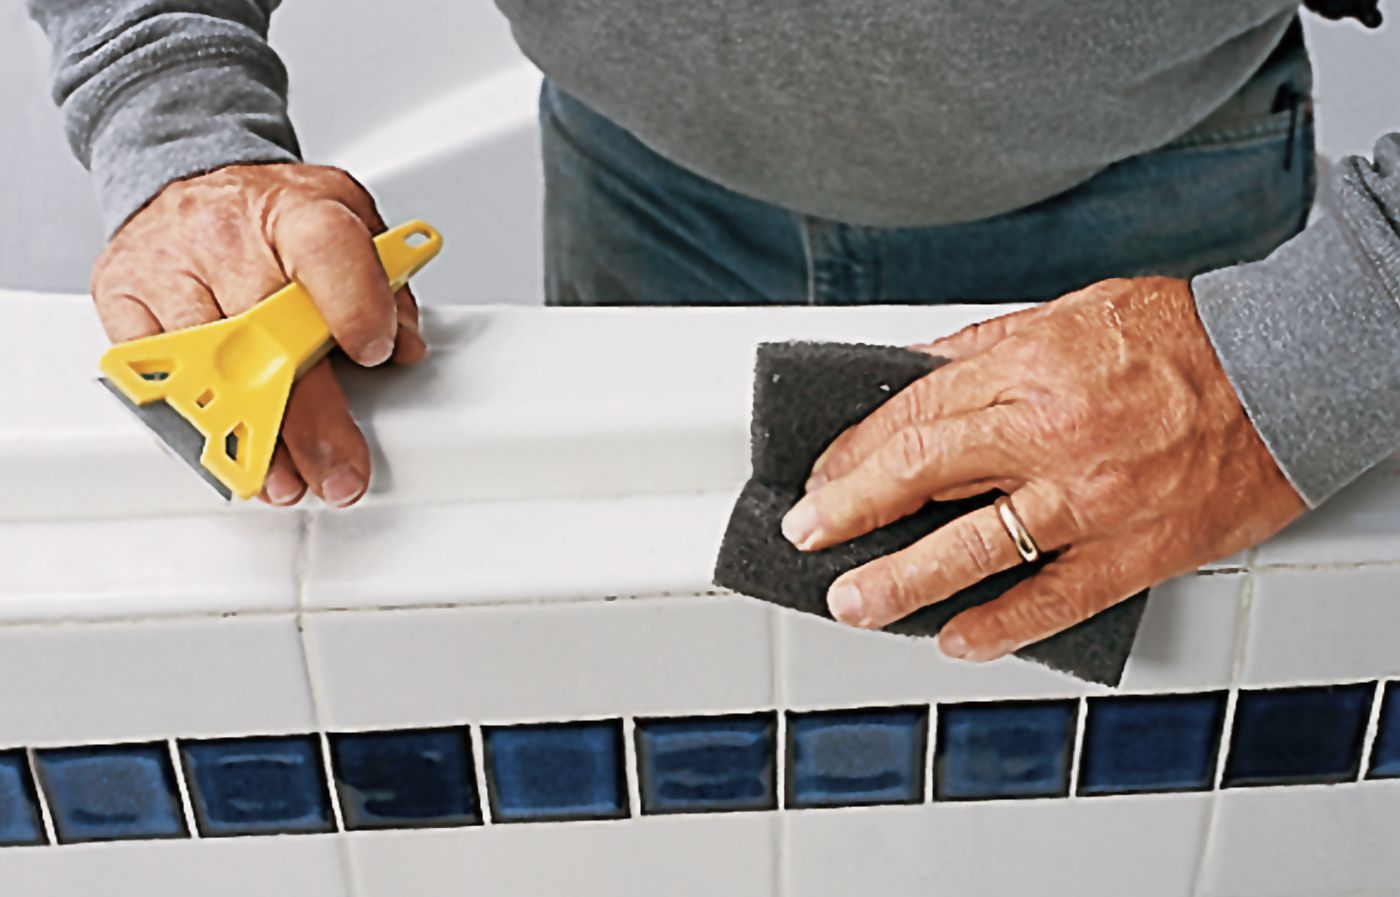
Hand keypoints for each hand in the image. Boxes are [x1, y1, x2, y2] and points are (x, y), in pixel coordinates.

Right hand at [91, 163, 426, 506]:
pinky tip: (222, 451)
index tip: (375, 354)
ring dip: (248, 437)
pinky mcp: (122, 296)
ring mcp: (168, 264)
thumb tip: (404, 344)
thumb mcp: (348, 219)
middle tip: (338, 469)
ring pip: (207, 366)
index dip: (355, 307)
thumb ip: (386, 281)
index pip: (327, 252)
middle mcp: (226, 233)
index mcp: (295, 209)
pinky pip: (152, 374)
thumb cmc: (273, 213)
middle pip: (268, 333)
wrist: (188, 175)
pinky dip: (189, 425)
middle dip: (310, 419)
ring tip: (283, 477)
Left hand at [781, 277, 1304, 660]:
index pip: (912, 416)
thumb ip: (988, 345)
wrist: (1291, 366)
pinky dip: (1001, 625)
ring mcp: (1090, 499)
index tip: (822, 477)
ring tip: (854, 603)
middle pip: (922, 475)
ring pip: (973, 547)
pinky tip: (956, 638)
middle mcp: (1049, 434)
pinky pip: (1054, 597)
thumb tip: (921, 371)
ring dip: (900, 580)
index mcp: (1028, 369)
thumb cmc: (1187, 335)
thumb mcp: (1071, 310)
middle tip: (805, 536)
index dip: (854, 453)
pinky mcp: (1135, 549)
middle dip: (849, 511)